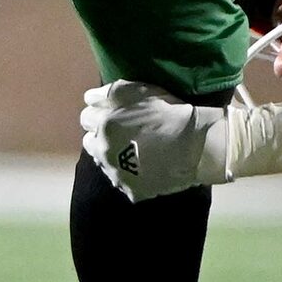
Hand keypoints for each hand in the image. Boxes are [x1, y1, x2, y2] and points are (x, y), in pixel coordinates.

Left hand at [81, 79, 227, 200]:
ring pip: (105, 164)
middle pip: (90, 143)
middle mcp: (104, 153)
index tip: (113, 112)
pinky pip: (125, 182)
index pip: (86, 117)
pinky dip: (131, 174)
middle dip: (101, 136)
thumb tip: (89, 98)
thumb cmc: (168, 112)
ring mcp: (117, 175)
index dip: (100, 112)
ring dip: (113, 156)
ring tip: (134, 150)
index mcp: (103, 126)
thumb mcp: (137, 90)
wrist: (196, 145)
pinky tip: (147, 166)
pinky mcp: (133, 191)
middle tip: (122, 131)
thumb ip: (108, 92)